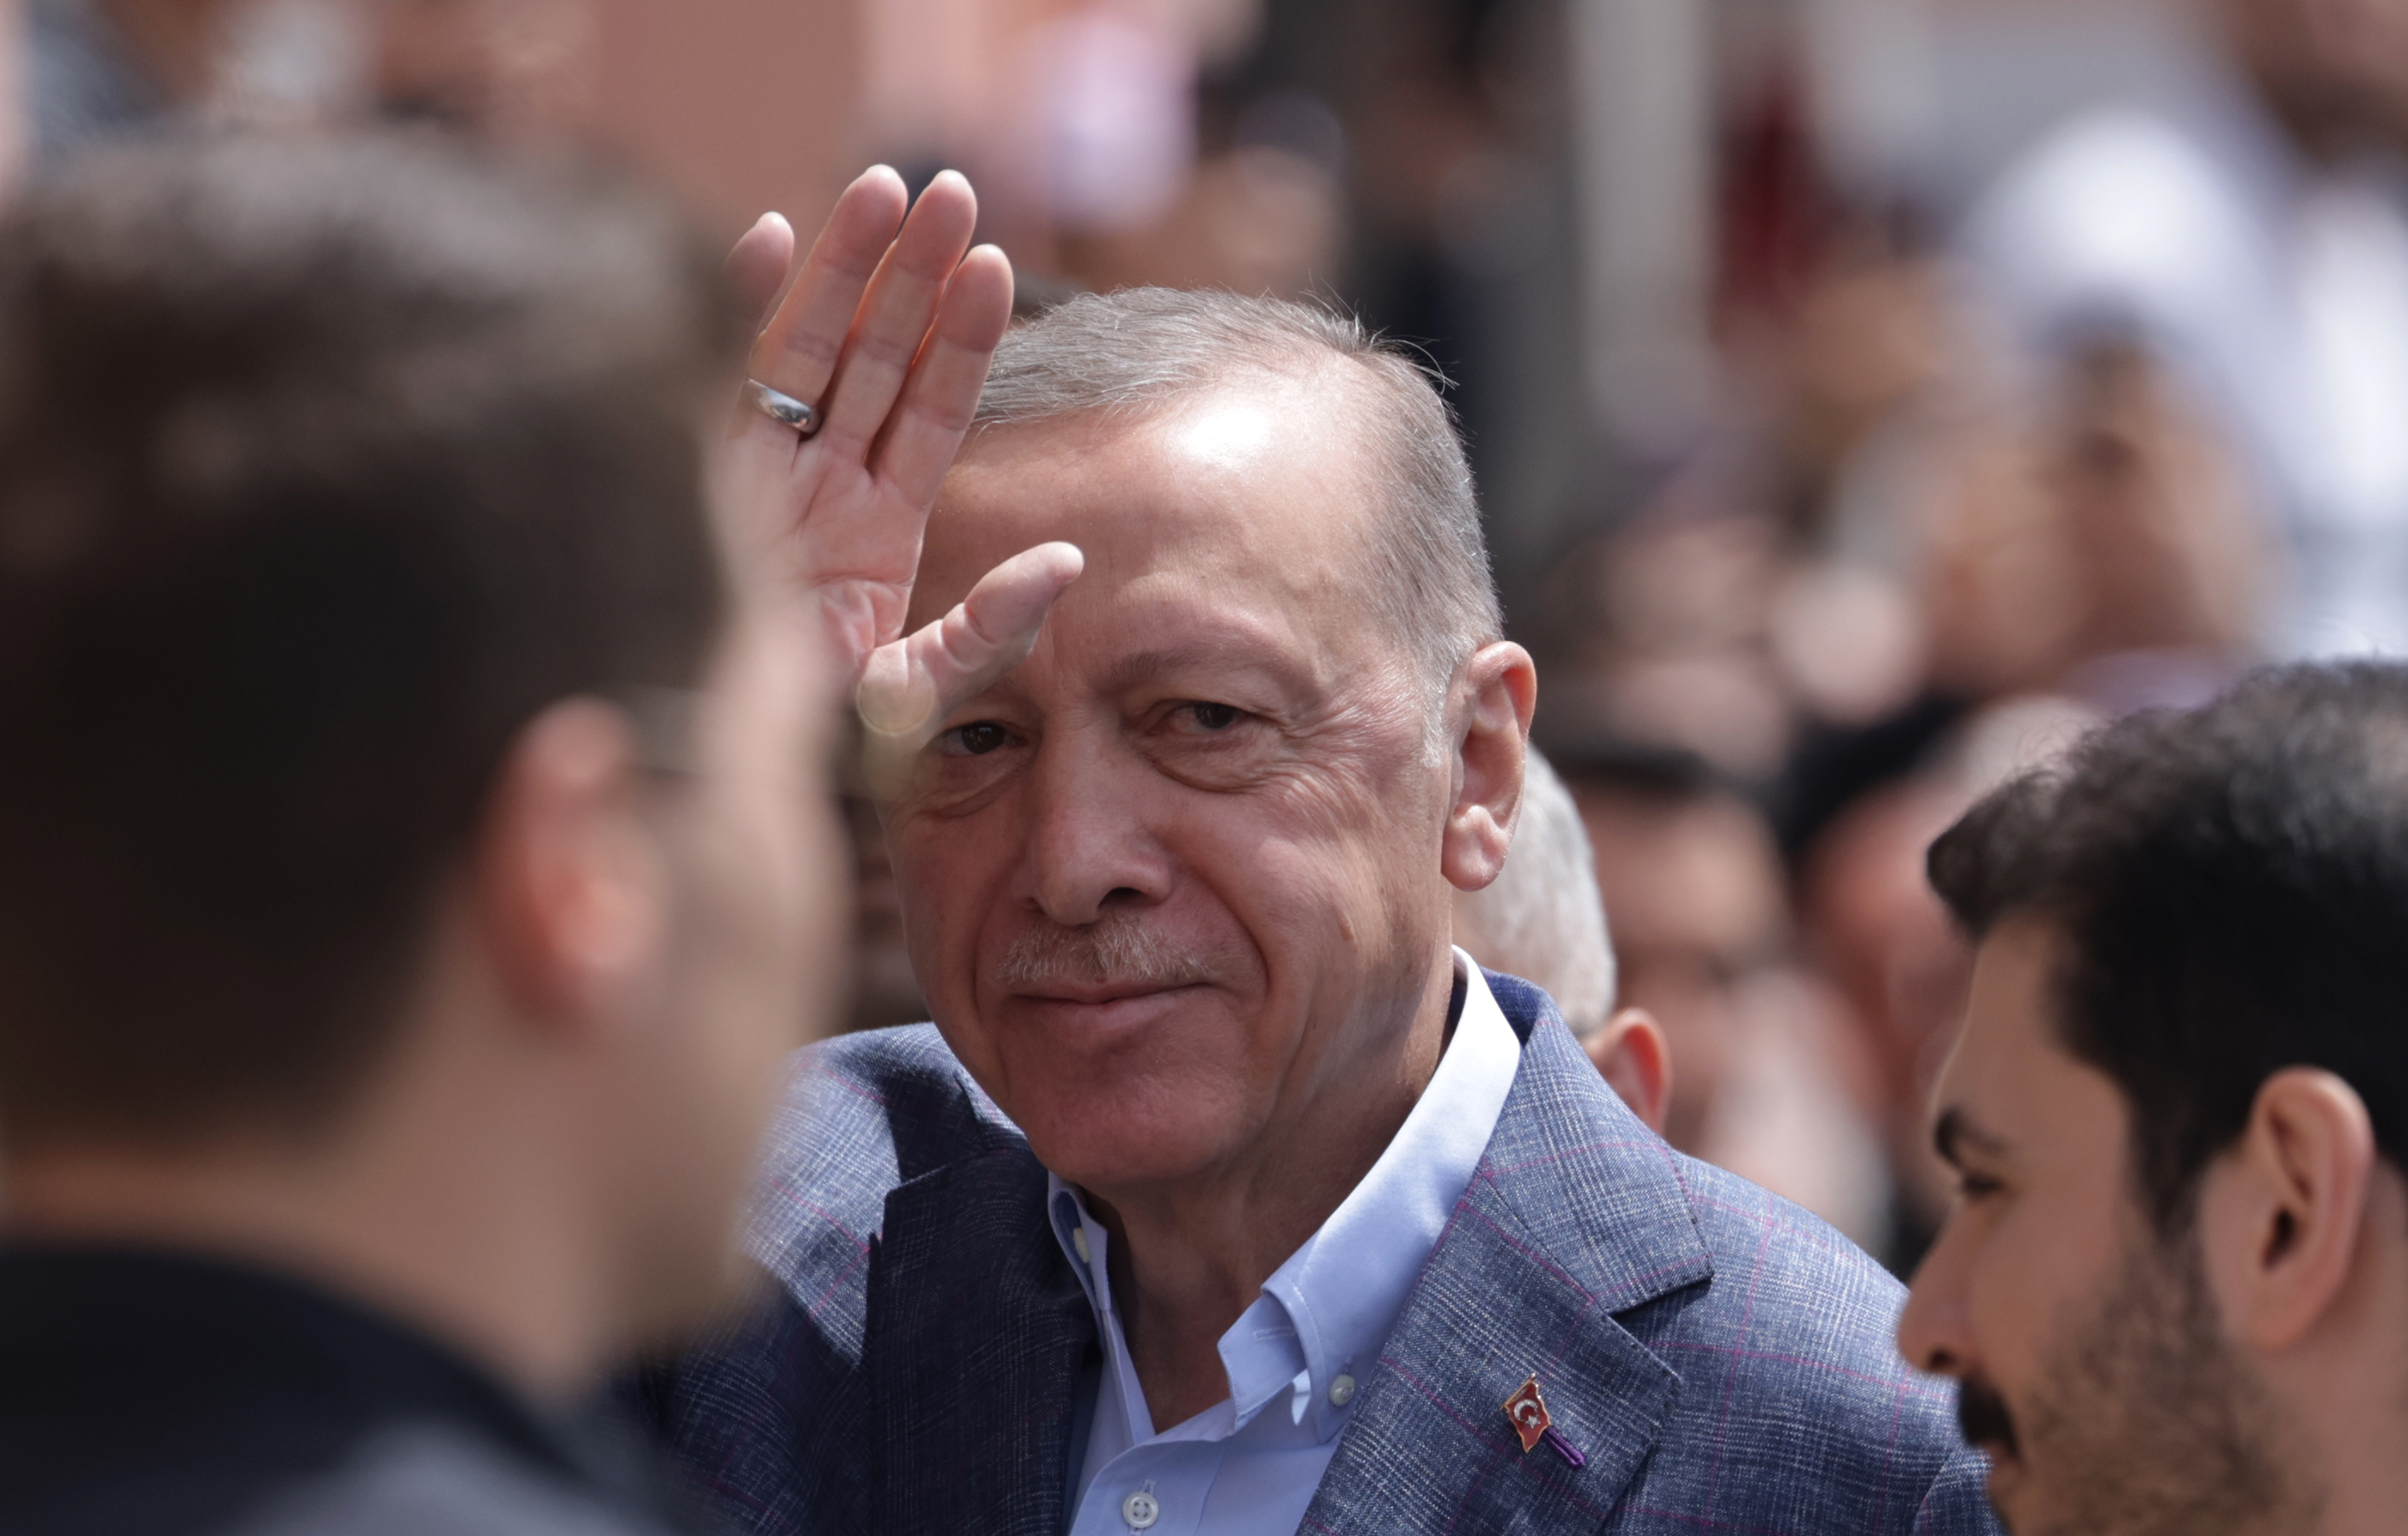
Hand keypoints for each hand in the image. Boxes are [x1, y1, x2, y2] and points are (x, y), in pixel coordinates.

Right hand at [726, 167, 1081, 761]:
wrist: (723, 773)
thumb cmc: (823, 743)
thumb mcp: (925, 690)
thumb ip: (993, 627)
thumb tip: (1067, 561)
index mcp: (884, 522)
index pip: (934, 409)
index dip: (967, 339)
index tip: (1000, 265)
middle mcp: (827, 485)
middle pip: (880, 358)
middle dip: (913, 274)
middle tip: (952, 187)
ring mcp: (767, 475)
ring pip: (815, 351)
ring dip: (847, 268)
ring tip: (883, 186)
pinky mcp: (710, 478)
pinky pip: (730, 380)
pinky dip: (742, 308)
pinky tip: (765, 234)